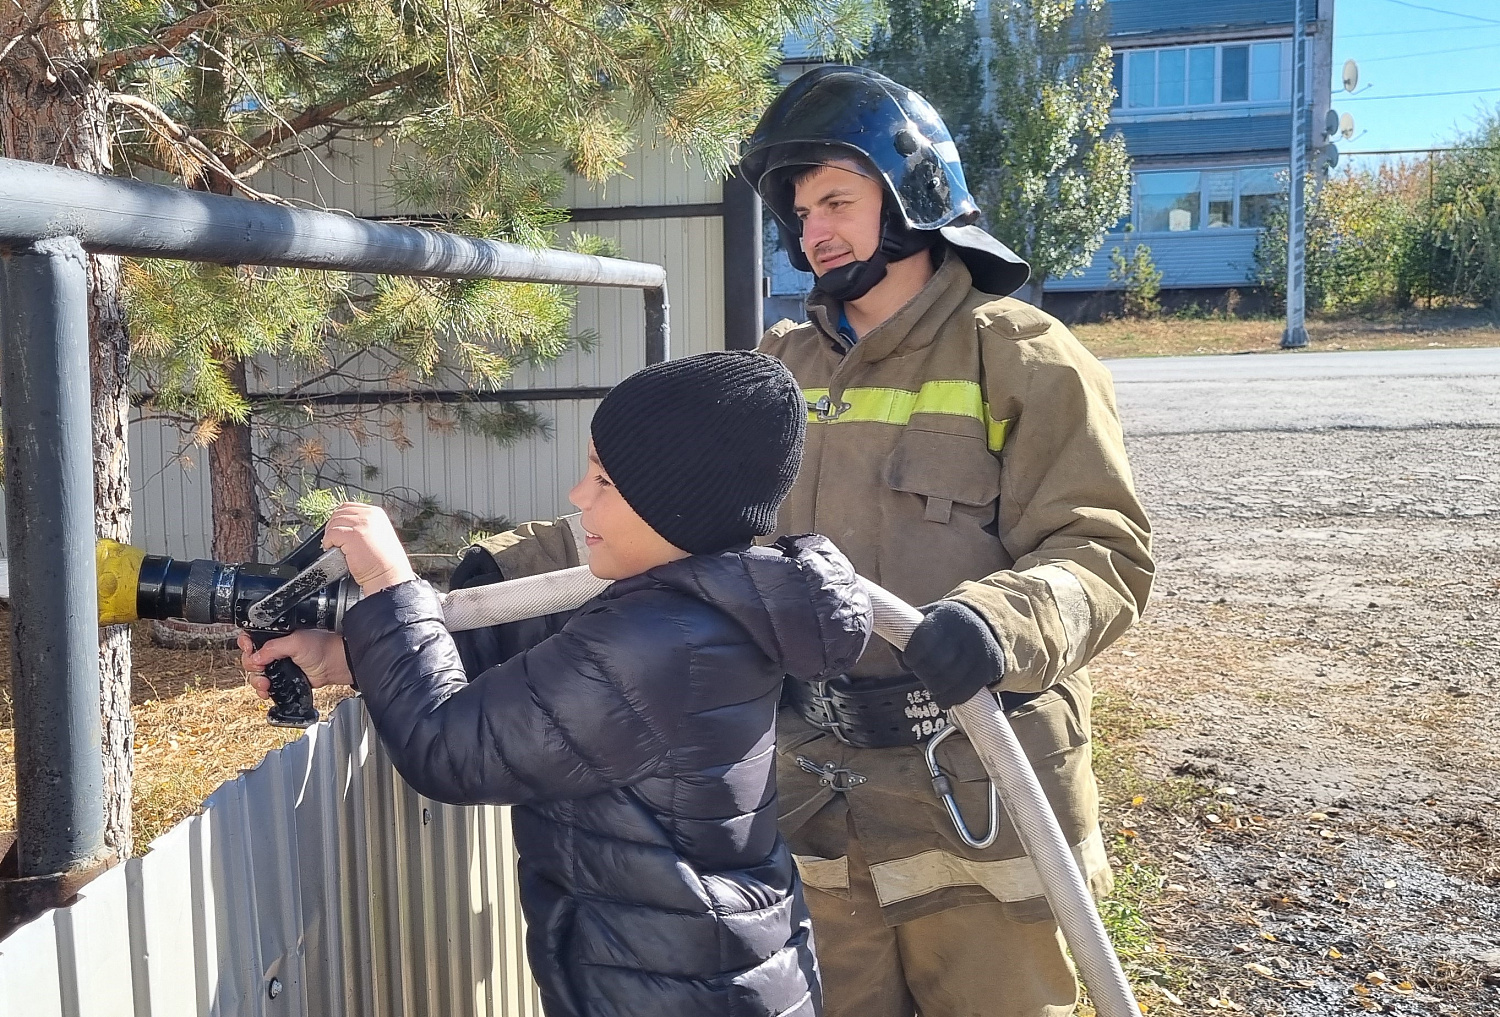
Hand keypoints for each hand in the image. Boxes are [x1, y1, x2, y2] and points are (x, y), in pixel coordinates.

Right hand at [239, 629, 353, 698]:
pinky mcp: (281, 678)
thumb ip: (273, 648)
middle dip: (251, 666)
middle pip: (250, 658)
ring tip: (265, 683)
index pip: (250, 638)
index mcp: (275, 635)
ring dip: (256, 680)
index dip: (246, 645)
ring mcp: (277, 664)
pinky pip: (265, 685)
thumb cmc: (321, 647)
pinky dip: (262, 689)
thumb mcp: (295, 642)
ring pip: (256, 673)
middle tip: (260, 668)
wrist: (334, 664)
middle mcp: (273, 649)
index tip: (249, 650)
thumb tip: (255, 657)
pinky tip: (266, 690)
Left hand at [323, 502, 414, 595]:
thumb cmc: (384, 561)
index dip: (339, 518)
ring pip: (333, 524)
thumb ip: (364, 525)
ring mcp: (361, 524)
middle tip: (334, 540)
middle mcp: (369, 516)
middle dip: (332, 527)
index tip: (338, 529)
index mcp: (376, 513)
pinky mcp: (352, 535)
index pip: (348, 507)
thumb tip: (345, 524)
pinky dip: (328, 543)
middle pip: (338, 514)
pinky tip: (334, 550)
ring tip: (335, 546)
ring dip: (330, 536)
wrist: (388, 574)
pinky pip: (331, 534)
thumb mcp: (378, 534)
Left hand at [902, 600, 1005, 709]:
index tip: (910, 661)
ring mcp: (980, 650)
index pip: (922, 643)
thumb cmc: (946, 624)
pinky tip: (944, 698)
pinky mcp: (990, 666)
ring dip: (936, 690)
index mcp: (945, 617)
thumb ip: (907, 633)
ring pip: (950, 682)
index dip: (911, 657)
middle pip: (935, 665)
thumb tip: (897, 652)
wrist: (986, 621)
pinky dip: (951, 699)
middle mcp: (965, 632)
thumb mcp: (927, 618)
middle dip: (924, 674)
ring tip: (933, 686)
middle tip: (922, 674)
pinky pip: (966, 692)